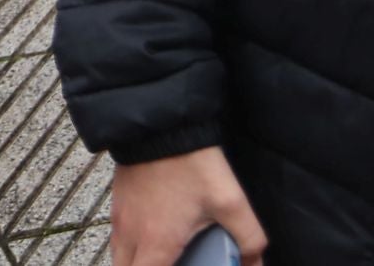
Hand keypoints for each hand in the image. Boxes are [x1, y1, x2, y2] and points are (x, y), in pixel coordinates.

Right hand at [109, 149, 265, 265]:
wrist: (163, 121)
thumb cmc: (192, 163)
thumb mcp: (230, 202)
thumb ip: (249, 240)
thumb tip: (255, 263)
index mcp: (157, 243)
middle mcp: (131, 233)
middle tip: (171, 264)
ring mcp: (120, 214)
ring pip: (118, 254)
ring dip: (135, 262)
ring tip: (163, 256)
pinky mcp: (118, 197)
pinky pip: (117, 232)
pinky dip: (131, 242)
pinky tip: (155, 230)